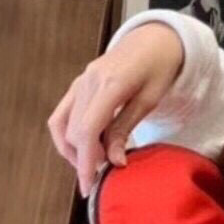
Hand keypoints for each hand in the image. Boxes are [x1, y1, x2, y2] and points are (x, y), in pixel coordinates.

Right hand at [47, 23, 184, 197]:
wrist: (155, 38)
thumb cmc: (160, 66)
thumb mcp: (150, 99)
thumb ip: (126, 129)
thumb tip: (114, 162)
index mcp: (111, 83)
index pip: (88, 130)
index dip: (86, 161)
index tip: (88, 185)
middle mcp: (89, 81)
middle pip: (74, 131)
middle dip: (83, 160)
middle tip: (100, 177)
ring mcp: (80, 81)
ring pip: (63, 125)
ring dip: (72, 149)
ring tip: (93, 164)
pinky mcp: (78, 83)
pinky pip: (62, 113)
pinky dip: (67, 134)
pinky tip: (83, 147)